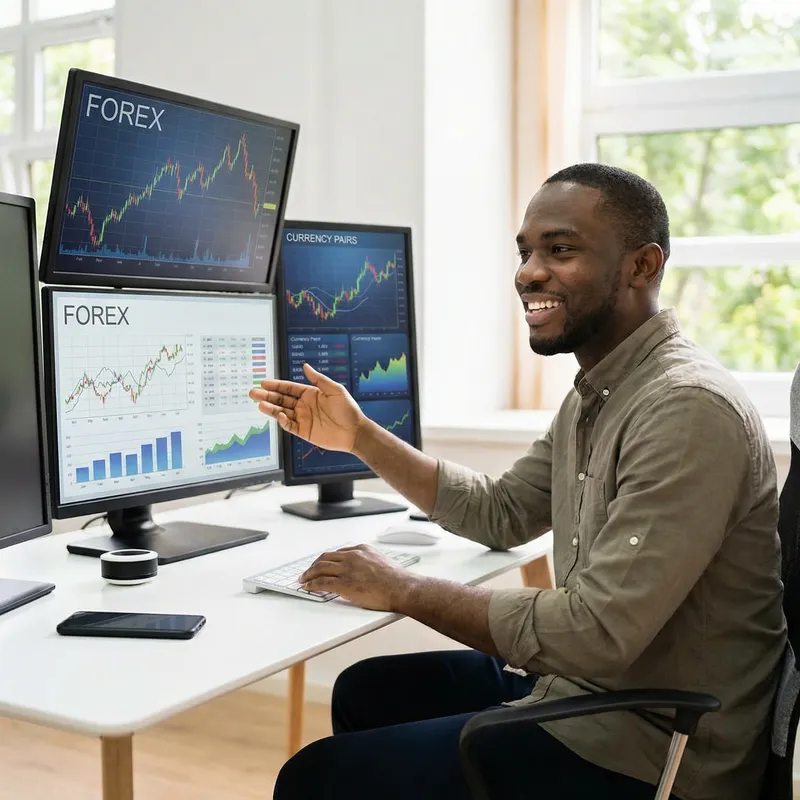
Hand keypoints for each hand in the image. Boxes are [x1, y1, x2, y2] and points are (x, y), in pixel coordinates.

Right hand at [249, 363, 365, 451]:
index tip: (263, 382)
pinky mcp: (304, 432)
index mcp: (310, 394)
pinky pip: (289, 426)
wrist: (354, 431)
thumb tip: (305, 366)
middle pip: (281, 399)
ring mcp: (303, 419)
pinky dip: (282, 421)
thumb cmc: (347, 409)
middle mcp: (304, 406)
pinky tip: (278, 415)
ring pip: (282, 412)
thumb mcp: (334, 389)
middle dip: (267, 395)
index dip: (276, 385)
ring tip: (259, 403)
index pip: (288, 388)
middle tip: (253, 392)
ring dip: (270, 408)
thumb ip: (318, 379)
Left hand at [300, 544, 413, 610]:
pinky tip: (307, 587)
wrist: (401, 588)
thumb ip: (368, 563)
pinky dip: (311, 584)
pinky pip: (321, 583)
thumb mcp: (381, 562)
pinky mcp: (344, 584)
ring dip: (308, 574)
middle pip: (326, 557)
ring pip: (320, 568)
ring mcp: (347, 569)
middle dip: (314, 565)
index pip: (338, 552)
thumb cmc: (396, 579)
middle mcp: (352, 556)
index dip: (327, 559)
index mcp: (362, 549)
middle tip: (308, 571)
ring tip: (303, 579)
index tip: (323, 564)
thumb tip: (363, 572)